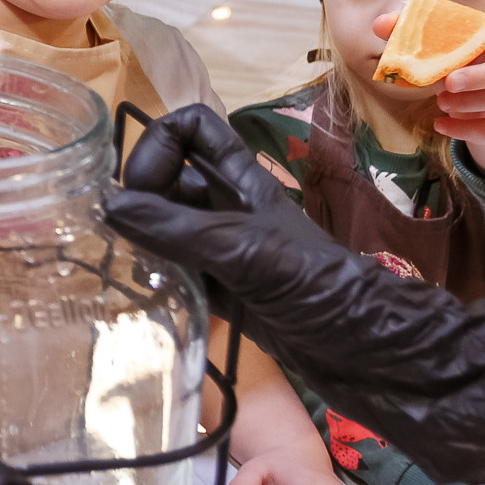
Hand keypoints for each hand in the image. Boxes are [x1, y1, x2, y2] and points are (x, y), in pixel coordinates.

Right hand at [101, 104, 484, 484]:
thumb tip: (110, 207)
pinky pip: (178, 269)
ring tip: (125, 267)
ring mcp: (229, 250)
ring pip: (168, 225)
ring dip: (142, 239)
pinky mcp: (228, 291)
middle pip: (170, 177)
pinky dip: (157, 276)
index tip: (142, 189)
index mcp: (245, 180)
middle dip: (139, 196)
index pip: (192, 127)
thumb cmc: (324, 293)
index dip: (160, 144)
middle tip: (123, 236)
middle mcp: (231, 207)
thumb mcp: (248, 253)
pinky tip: (147, 298)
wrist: (374, 358)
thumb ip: (180, 230)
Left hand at [376, 12, 484, 178]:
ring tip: (441, 102)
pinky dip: (469, 129)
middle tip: (448, 83)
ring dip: (472, 103)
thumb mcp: (438, 49)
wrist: (483, 106)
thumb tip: (380, 24)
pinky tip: (442, 126)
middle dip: (481, 76)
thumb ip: (409, 32)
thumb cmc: (460, 65)